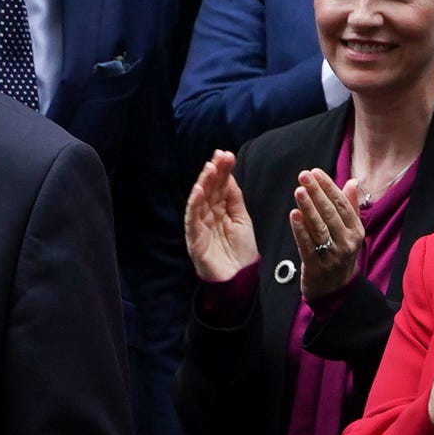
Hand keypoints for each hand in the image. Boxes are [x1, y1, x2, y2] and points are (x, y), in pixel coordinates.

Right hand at [182, 151, 258, 284]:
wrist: (239, 279)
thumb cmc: (240, 251)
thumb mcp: (242, 219)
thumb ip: (234, 199)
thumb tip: (229, 176)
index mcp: (220, 210)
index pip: (219, 186)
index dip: (222, 171)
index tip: (226, 155)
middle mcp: (207, 215)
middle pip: (209, 190)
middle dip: (213, 172)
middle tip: (219, 156)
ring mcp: (199, 226)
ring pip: (199, 201)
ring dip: (203, 183)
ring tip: (209, 168)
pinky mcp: (194, 239)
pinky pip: (192, 219)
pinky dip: (194, 204)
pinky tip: (198, 190)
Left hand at [290, 166, 368, 301]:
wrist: (336, 291)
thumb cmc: (341, 255)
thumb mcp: (350, 233)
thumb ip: (350, 207)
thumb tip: (352, 181)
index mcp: (356, 231)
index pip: (342, 204)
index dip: (328, 187)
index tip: (315, 172)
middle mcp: (347, 242)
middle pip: (330, 213)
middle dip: (317, 192)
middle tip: (303, 175)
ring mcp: (332, 255)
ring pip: (319, 227)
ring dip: (308, 207)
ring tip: (298, 190)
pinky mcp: (316, 266)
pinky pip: (307, 245)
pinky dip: (300, 229)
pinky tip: (293, 214)